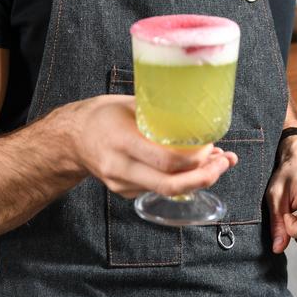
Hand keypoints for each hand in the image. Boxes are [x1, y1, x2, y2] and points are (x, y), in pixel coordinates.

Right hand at [69, 94, 237, 198]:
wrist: (72, 138)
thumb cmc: (102, 115)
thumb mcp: (130, 104)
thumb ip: (160, 113)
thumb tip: (197, 116)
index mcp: (122, 140)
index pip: (164, 161)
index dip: (194, 159)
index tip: (211, 146)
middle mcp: (120, 167)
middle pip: (169, 185)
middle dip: (203, 178)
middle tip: (224, 163)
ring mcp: (121, 184)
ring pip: (166, 191)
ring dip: (197, 179)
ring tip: (219, 162)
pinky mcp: (125, 192)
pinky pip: (158, 189)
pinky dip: (180, 180)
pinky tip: (194, 166)